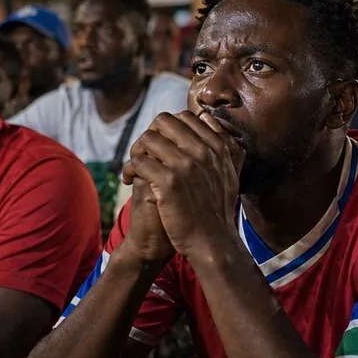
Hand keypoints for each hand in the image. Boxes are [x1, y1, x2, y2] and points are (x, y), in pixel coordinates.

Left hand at [120, 111, 243, 259]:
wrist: (212, 242)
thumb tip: (206, 116)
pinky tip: (129, 181)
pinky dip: (129, 169)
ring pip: (147, 139)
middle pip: (164, 122)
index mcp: (216, 147)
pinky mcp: (168, 182)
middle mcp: (202, 151)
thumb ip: (222, 143)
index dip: (168, 128)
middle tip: (144, 153)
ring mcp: (185, 165)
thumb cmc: (217, 211)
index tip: (161, 145)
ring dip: (136, 151)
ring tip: (134, 168)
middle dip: (150, 134)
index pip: (185, 118)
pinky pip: (138, 161)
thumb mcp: (228, 172)